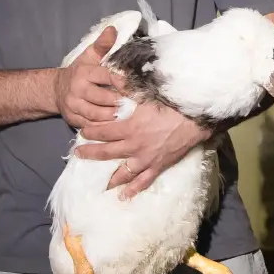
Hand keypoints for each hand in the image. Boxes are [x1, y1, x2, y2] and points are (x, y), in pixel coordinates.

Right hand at [54, 26, 125, 129]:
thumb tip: (112, 29)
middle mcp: (77, 90)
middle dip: (120, 101)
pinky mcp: (73, 119)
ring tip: (128, 113)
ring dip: (114, 115)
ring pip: (98, 115)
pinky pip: (91, 125)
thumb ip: (102, 45)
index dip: (121, 82)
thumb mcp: (89, 56)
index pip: (105, 77)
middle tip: (135, 103)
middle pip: (103, 99)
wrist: (56, 90)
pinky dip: (105, 126)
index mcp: (83, 73)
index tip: (134, 86)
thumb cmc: (79, 71)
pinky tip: (116, 123)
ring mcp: (74, 106)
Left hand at [74, 98, 213, 197]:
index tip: (82, 133)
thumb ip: (128, 89)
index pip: (103, 132)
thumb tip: (114, 78)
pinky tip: (124, 196)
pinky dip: (133, 189)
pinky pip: (144, 181)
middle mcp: (134, 146)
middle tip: (78, 154)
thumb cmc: (172, 104)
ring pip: (123, 172)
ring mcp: (146, 158)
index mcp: (130, 128)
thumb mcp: (147, 95)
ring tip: (99, 182)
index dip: (91, 132)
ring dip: (109, 177)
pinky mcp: (158, 166)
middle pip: (107, 152)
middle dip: (91, 153)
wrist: (195, 118)